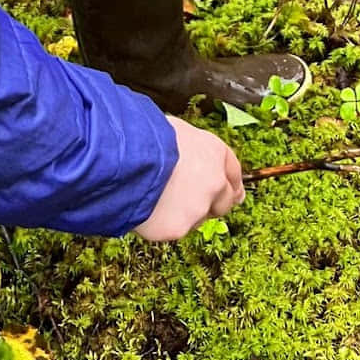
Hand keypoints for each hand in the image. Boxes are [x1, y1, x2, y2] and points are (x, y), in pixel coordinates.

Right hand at [134, 115, 244, 240]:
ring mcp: (198, 209)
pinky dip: (160, 223)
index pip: (234, 172)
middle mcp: (215, 182)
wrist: (125, 157)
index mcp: (214, 152)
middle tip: (188, 199)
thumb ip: (190, 149)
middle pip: (224, 201)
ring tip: (154, 196)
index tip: (231, 192)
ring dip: (183, 213)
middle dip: (212, 203)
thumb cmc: (142, 136)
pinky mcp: (178, 229)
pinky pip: (171, 229)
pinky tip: (145, 207)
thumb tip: (186, 155)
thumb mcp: (173, 130)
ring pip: (196, 218)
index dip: (230, 182)